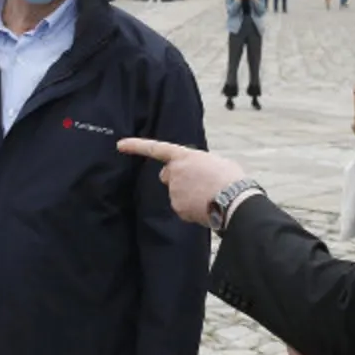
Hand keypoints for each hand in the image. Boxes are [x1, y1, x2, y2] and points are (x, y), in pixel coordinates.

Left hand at [116, 138, 246, 225]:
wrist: (235, 199)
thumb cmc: (231, 179)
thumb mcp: (215, 162)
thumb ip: (198, 164)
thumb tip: (197, 174)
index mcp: (184, 156)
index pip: (156, 148)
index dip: (136, 146)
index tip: (120, 145)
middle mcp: (174, 171)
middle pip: (167, 175)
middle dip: (176, 179)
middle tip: (198, 184)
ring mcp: (174, 190)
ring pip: (176, 194)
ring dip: (188, 196)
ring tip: (209, 196)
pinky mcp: (177, 207)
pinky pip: (182, 208)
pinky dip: (191, 209)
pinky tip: (206, 207)